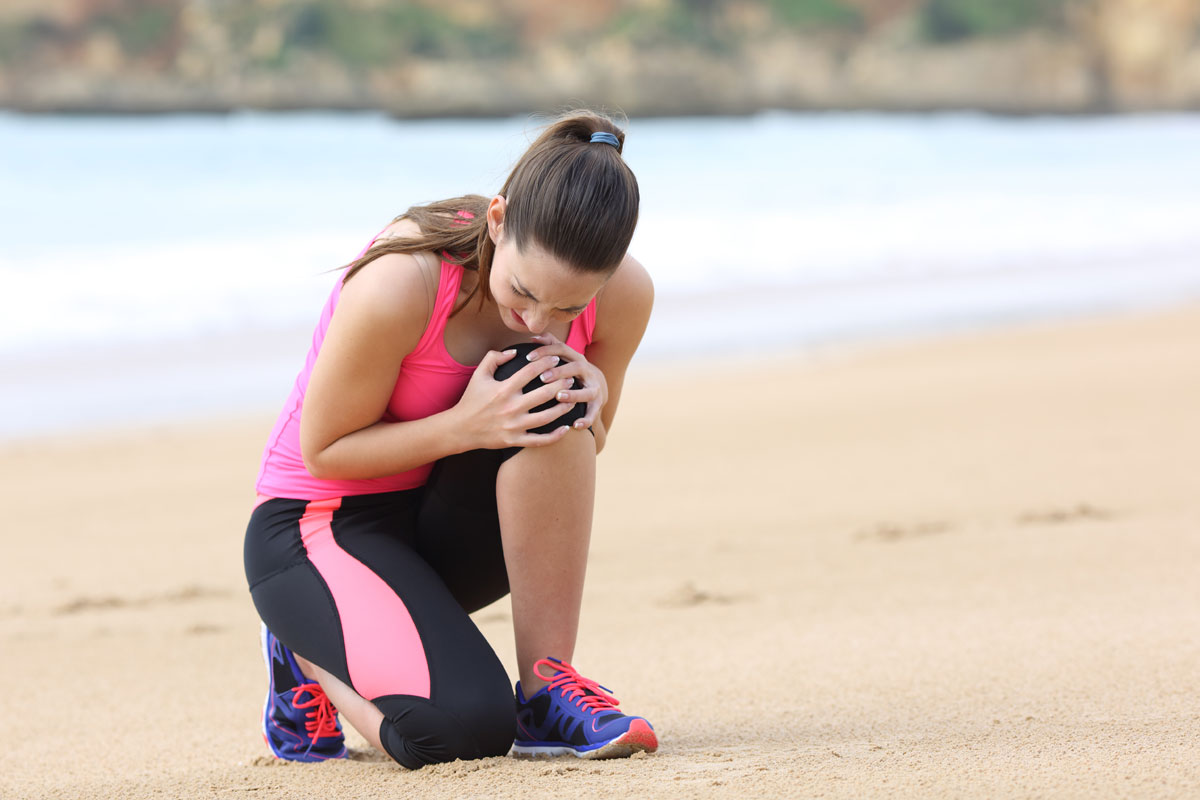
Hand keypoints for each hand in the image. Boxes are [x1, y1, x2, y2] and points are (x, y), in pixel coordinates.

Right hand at [452, 348, 577, 448]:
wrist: (460, 429)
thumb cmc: (471, 399)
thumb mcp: (479, 375)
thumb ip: (494, 358)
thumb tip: (515, 351)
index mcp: (503, 389)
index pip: (530, 371)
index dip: (545, 362)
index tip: (556, 358)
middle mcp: (510, 407)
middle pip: (544, 393)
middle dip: (561, 383)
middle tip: (571, 377)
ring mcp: (514, 425)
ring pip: (546, 417)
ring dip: (562, 407)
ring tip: (572, 399)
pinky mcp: (515, 440)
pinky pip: (539, 440)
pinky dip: (555, 436)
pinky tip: (565, 428)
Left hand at [523, 332, 607, 431]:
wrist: (595, 384)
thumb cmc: (569, 370)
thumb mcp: (563, 356)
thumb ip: (549, 345)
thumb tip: (533, 336)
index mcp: (575, 358)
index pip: (562, 349)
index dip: (545, 351)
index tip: (528, 357)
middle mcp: (587, 371)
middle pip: (576, 368)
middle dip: (560, 372)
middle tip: (543, 378)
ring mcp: (594, 387)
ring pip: (587, 391)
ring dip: (574, 394)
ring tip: (560, 397)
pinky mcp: (597, 403)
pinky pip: (593, 412)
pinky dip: (586, 419)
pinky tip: (576, 425)